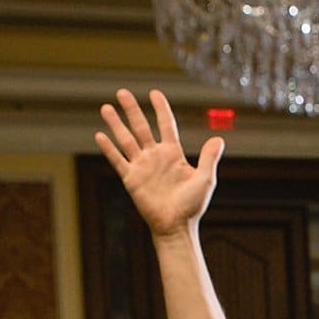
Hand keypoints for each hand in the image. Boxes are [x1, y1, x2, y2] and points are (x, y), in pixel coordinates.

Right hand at [95, 88, 224, 239]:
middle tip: (122, 92)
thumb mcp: (205, 179)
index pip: (166, 125)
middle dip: (132, 109)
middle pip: (141, 127)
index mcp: (173, 154)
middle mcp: (155, 156)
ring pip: (126, 139)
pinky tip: (100, 135)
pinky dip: (109, 148)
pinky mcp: (131, 179)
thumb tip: (219, 138)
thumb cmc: (192, 205)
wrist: (176, 226)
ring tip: (105, 107)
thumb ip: (209, 158)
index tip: (154, 93)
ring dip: (116, 124)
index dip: (160, 109)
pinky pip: (118, 160)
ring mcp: (141, 166)